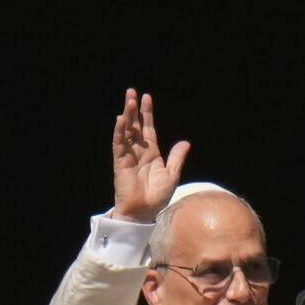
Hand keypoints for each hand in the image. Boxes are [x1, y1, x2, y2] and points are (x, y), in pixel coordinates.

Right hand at [110, 88, 190, 222]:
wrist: (144, 212)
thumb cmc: (157, 197)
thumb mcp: (171, 175)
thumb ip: (177, 158)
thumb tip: (185, 142)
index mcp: (151, 153)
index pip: (148, 128)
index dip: (147, 113)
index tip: (147, 97)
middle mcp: (139, 152)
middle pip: (135, 125)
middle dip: (134, 109)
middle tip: (132, 92)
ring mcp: (128, 156)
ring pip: (126, 131)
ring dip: (127, 116)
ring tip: (129, 100)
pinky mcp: (120, 162)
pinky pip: (119, 144)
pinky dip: (119, 132)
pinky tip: (121, 120)